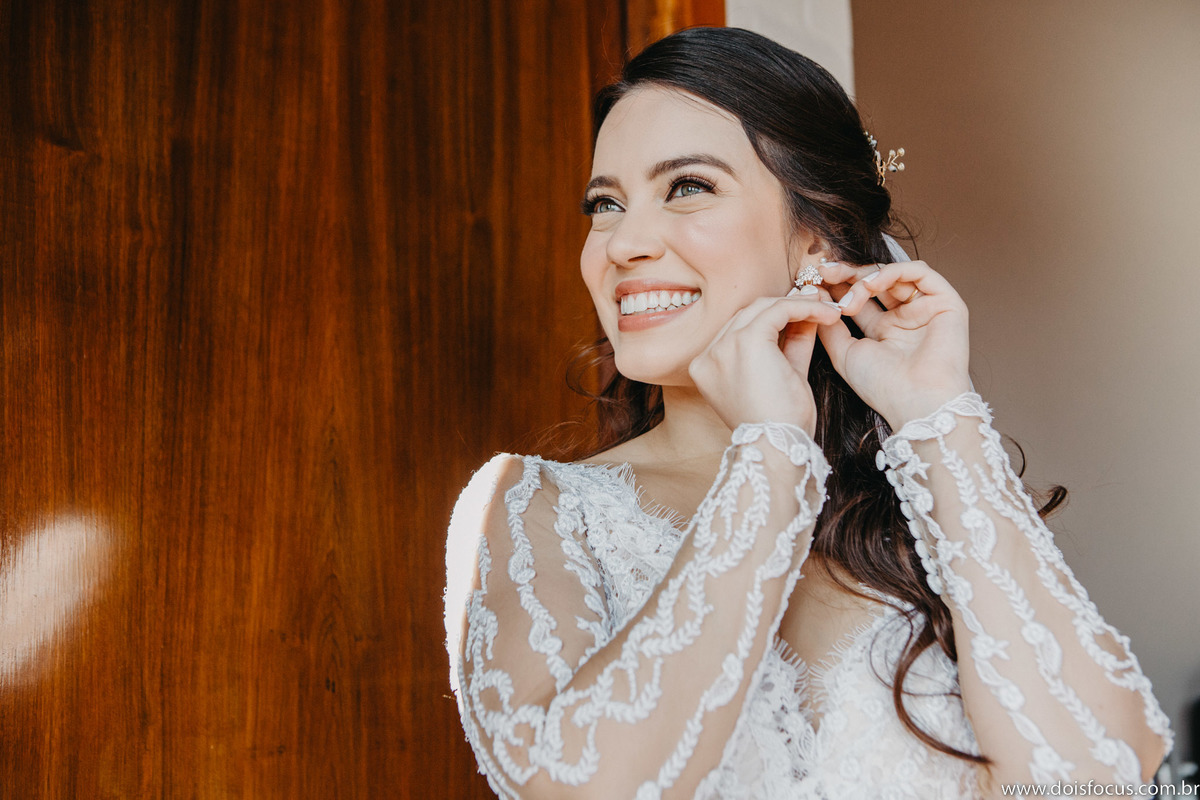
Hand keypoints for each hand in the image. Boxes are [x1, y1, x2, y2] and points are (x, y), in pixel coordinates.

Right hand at [688, 289, 842, 434]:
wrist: (778, 448)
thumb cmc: (781, 425)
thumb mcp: (786, 376)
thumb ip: (791, 344)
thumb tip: (807, 314)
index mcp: (707, 367)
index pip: (740, 329)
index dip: (774, 317)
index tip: (804, 313)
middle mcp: (708, 354)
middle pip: (748, 314)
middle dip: (786, 306)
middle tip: (820, 304)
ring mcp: (723, 346)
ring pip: (762, 308)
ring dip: (799, 304)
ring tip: (828, 310)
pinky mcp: (745, 341)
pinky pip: (778, 310)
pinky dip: (804, 307)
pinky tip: (827, 314)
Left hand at [815, 260, 971, 428]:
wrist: (917, 402)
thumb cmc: (883, 387)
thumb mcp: (845, 353)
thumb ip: (830, 326)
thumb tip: (815, 298)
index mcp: (884, 330)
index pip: (860, 297)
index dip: (838, 286)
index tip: (814, 280)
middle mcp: (906, 318)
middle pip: (876, 282)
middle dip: (847, 275)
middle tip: (824, 273)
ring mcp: (927, 309)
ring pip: (895, 275)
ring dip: (866, 278)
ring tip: (850, 296)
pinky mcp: (947, 302)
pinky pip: (921, 272)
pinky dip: (893, 272)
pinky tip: (872, 285)